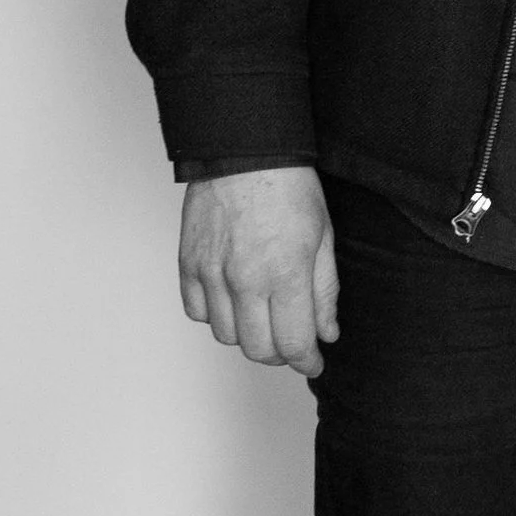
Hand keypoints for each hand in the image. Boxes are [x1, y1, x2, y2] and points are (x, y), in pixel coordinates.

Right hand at [178, 166, 338, 377]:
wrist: (245, 154)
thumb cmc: (290, 188)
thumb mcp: (324, 236)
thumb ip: (325, 290)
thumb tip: (327, 332)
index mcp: (285, 273)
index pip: (293, 342)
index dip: (307, 360)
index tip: (314, 361)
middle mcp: (244, 280)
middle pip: (257, 348)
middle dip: (280, 354)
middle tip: (293, 343)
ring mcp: (211, 275)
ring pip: (225, 336)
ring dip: (248, 337)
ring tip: (265, 319)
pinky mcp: (188, 265)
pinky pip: (197, 312)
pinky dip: (216, 317)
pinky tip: (234, 303)